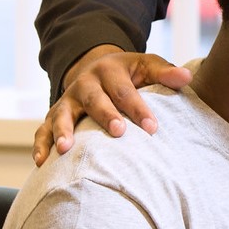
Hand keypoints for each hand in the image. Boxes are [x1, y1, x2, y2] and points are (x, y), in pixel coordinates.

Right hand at [33, 47, 191, 165]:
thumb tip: (187, 78)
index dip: (138, 109)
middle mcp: (85, 83)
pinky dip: (41, 145)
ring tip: (66, 149)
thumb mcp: (148, 65)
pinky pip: (43, 129)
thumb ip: (165, 73)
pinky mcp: (55, 114)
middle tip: (118, 132)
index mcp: (110, 70)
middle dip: (106, 116)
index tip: (152, 127)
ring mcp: (68, 99)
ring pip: (63, 114)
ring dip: (63, 131)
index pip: (125, 91)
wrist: (98, 67)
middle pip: (95, 100)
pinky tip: (43, 162)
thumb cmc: (131, 72)